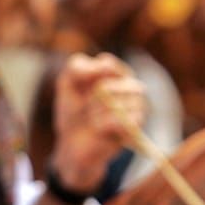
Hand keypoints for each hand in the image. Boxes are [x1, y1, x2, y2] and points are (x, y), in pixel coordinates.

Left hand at [50, 53, 145, 194]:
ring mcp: (137, 106)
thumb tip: (104, 63)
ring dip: (99, 110)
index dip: (88, 77)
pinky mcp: (135, 127)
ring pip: (124, 101)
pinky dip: (104, 123)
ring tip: (91, 117)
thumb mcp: (67, 83)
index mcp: (115, 73)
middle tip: (84, 104)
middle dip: (97, 94)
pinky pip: (123, 120)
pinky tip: (97, 128)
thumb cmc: (72, 110)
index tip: (78, 87)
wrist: (71, 141)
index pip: (108, 63)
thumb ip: (78, 66)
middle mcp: (131, 87)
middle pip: (121, 81)